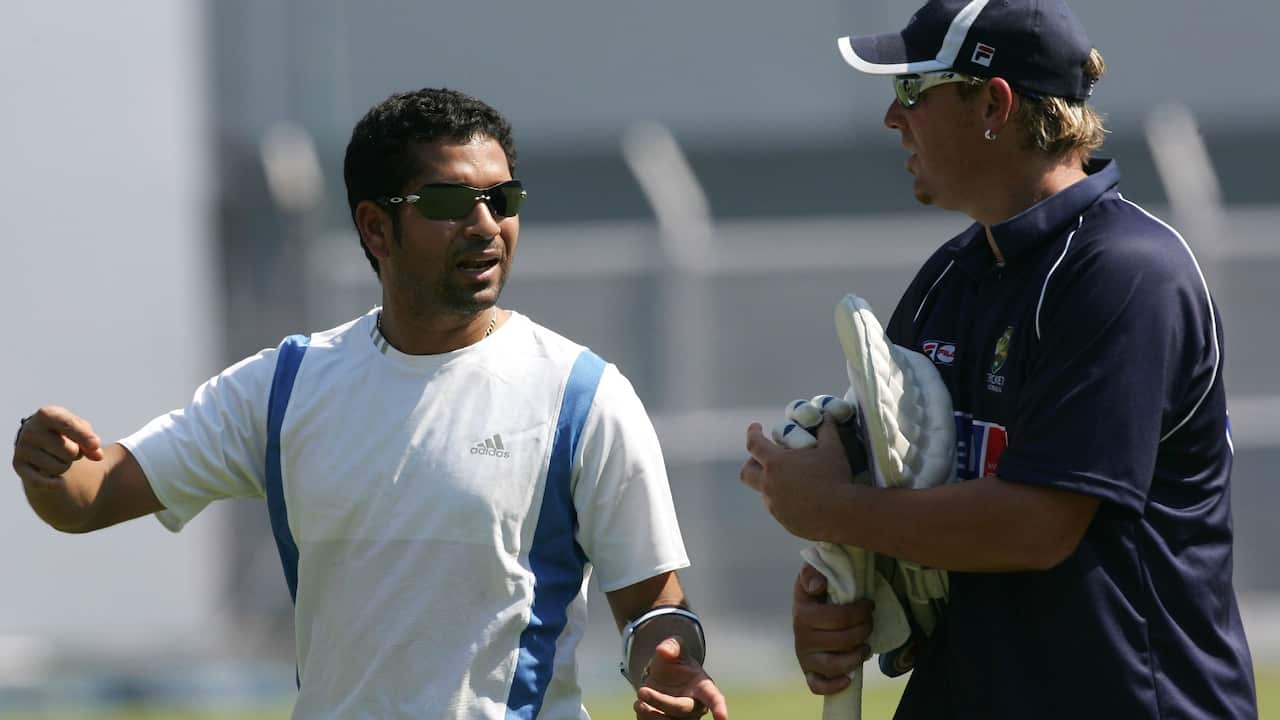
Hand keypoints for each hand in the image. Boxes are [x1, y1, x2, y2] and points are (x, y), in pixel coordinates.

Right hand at [11, 406, 103, 486]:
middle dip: (76, 454)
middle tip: (69, 448)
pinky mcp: (18, 465)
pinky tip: (57, 479)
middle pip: (70, 452)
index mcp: (47, 414)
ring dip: (65, 465)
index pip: (69, 426)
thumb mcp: (80, 429)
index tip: (96, 445)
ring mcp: (22, 448)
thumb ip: (92, 440)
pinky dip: (55, 483)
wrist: (38, 439)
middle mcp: (31, 430)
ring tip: (58, 455)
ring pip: (60, 468)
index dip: (84, 436)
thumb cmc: (65, 431)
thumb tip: (98, 456)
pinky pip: (44, 481)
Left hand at [634, 638, 727, 719]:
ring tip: (638, 702)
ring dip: (651, 715)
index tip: (723, 718)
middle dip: (661, 702)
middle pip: (683, 710)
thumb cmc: (674, 661)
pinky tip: (640, 706)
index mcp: (703, 687)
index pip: (714, 698)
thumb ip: (671, 645)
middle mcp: (696, 706)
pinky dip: (644, 719)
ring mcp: (683, 719)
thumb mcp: (674, 646)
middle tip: (641, 691)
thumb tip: (663, 651)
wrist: (662, 676)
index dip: (719, 708)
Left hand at [739, 420, 855, 539]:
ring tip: (791, 479)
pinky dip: (784, 500)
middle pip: (746, 473)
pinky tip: (801, 499)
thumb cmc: (836, 477)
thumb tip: (826, 416)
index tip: (755, 427)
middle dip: (751, 463)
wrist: (843, 514)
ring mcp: (774, 505)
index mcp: (776, 463)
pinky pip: (779, 508)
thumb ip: (826, 429)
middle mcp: (769, 485)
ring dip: (771, 483)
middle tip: (763, 459)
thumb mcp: (833, 448)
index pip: (754, 444)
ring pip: (764, 492)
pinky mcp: (784, 521)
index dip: (752, 433)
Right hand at [793, 564, 872, 694]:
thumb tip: (817, 585)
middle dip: (864, 630)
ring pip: (834, 666)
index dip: (860, 612)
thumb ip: (812, 573)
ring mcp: (804, 657)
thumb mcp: (811, 576)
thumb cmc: (816, 592)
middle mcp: (801, 638)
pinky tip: (849, 678)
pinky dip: (834, 685)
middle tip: (870, 622)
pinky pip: (818, 686)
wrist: (805, 610)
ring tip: (866, 647)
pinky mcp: (809, 672)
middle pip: (843, 641)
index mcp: (803, 614)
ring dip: (856, 657)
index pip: (839, 618)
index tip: (869, 605)